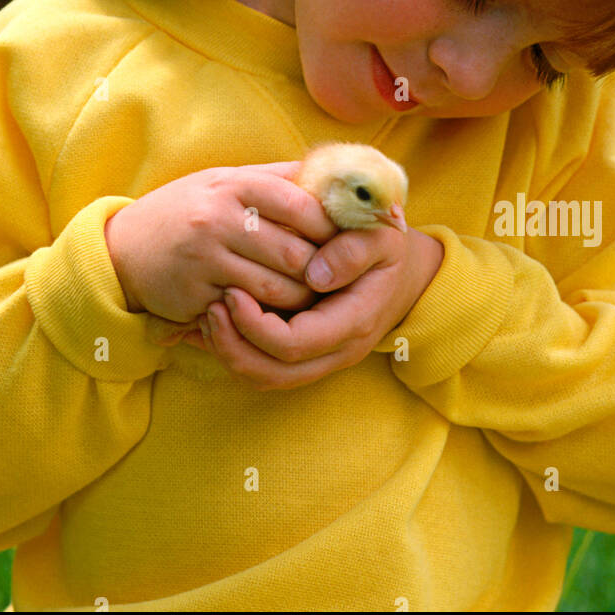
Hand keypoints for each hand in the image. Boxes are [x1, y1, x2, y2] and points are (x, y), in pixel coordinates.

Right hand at [104, 161, 335, 326]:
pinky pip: (249, 311)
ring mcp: (205, 260)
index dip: (330, 224)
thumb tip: (331, 173)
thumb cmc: (188, 210)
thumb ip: (275, 178)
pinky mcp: (196, 295)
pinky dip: (269, 315)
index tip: (343, 236)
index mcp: (232, 185)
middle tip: (335, 276)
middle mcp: (218, 219)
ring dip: (301, 298)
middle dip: (321, 269)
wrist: (124, 248)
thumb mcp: (224, 181)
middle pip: (294, 253)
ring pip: (277, 289)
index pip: (299, 204)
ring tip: (312, 295)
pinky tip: (277, 311)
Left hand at [181, 226, 444, 390]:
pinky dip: (236, 352)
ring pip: (266, 378)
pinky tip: (219, 323)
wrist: (404, 271)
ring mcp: (324, 358)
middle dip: (232, 346)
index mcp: (354, 321)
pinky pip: (266, 370)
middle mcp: (338, 350)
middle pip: (273, 373)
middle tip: (210, 307)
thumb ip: (353, 250)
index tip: (232, 292)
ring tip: (209, 314)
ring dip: (230, 353)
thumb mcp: (381, 237)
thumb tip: (314, 274)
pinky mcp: (309, 355)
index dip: (255, 325)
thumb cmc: (387, 246)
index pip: (295, 343)